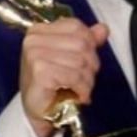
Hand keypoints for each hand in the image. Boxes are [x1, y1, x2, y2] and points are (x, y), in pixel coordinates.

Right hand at [18, 18, 108, 136]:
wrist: (38, 110)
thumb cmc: (52, 83)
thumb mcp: (70, 57)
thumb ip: (87, 41)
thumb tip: (102, 29)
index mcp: (39, 31)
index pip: (76, 26)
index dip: (89, 44)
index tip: (84, 60)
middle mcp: (34, 40)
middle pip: (82, 44)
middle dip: (90, 65)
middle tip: (83, 78)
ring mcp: (35, 55)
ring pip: (81, 62)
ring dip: (87, 80)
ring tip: (79, 88)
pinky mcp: (40, 72)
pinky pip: (75, 76)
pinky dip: (82, 88)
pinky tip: (77, 94)